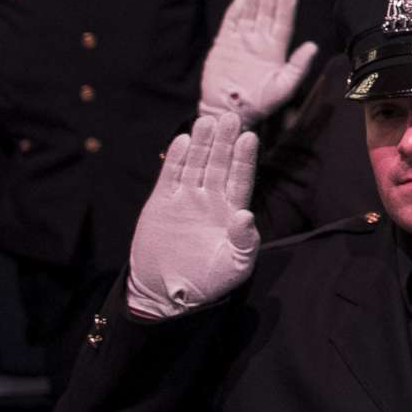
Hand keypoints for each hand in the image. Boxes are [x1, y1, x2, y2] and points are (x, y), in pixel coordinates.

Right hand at [128, 114, 260, 319]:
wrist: (168, 294)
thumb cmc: (209, 283)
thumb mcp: (235, 266)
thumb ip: (245, 242)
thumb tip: (246, 215)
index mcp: (232, 212)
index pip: (240, 178)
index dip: (244, 158)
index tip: (249, 137)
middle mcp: (211, 200)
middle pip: (219, 164)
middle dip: (224, 142)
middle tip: (230, 117)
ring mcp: (186, 200)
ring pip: (196, 165)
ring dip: (201, 144)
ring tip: (207, 121)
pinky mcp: (162, 204)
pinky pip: (170, 177)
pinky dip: (176, 159)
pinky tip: (183, 140)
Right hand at [198, 0, 318, 124]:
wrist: (229, 112)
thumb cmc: (260, 103)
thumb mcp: (284, 87)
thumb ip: (298, 67)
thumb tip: (313, 46)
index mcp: (276, 51)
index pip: (283, 24)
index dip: (286, 8)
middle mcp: (260, 43)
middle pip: (266, 14)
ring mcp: (241, 42)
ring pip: (249, 15)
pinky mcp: (223, 45)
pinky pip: (230, 23)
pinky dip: (235, 10)